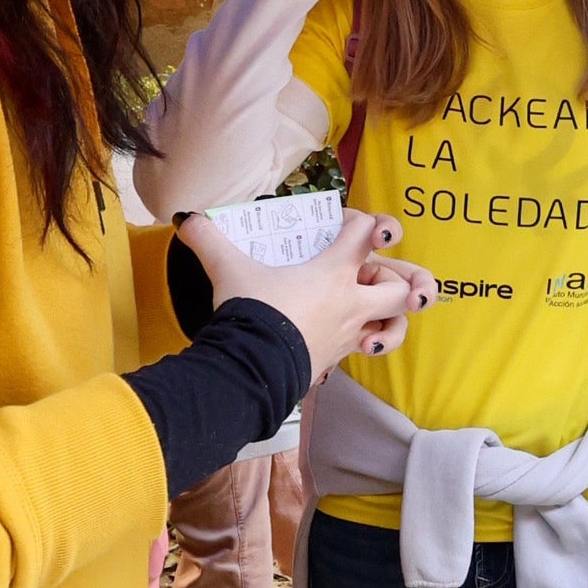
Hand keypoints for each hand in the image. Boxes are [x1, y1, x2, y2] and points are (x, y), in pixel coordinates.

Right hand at [177, 209, 433, 373]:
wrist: (248, 369)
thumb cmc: (248, 313)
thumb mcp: (227, 270)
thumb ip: (208, 239)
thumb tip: (185, 218)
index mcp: (334, 272)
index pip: (368, 232)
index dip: (361, 221)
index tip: (340, 225)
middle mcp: (351, 302)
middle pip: (401, 284)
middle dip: (397, 274)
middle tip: (369, 269)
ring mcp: (348, 333)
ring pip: (397, 323)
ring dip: (394, 314)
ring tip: (376, 307)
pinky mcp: (338, 357)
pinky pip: (371, 348)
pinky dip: (373, 341)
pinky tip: (359, 337)